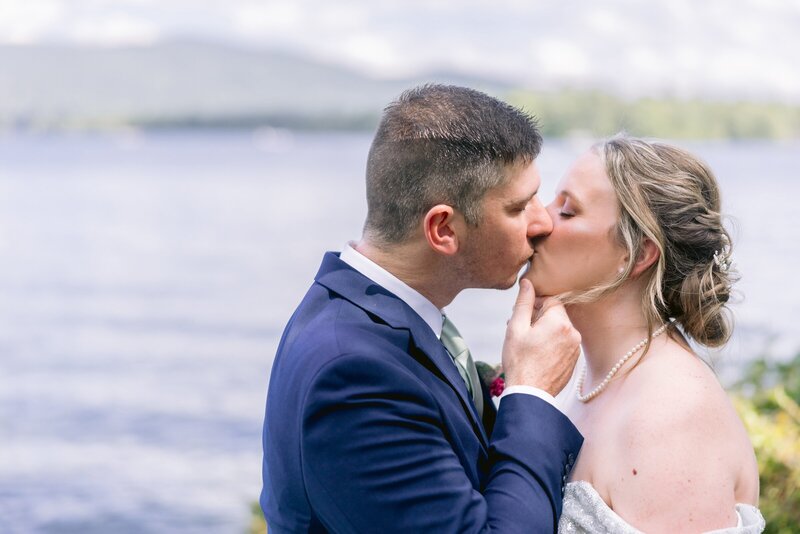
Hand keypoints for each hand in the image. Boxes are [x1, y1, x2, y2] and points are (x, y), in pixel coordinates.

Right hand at [501, 278, 580, 395]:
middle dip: (539, 318)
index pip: (551, 301)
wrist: (530, 394)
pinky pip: (563, 344)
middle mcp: (573, 333)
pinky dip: (552, 344)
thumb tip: (527, 282)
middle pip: (556, 315)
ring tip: (528, 343)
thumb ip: (523, 302)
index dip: (535, 305)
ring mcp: (575, 348)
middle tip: (521, 329)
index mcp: (559, 322)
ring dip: (546, 331)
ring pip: (559, 330)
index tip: (523, 315)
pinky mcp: (574, 361)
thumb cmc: (519, 361)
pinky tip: (537, 354)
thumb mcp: (515, 328)